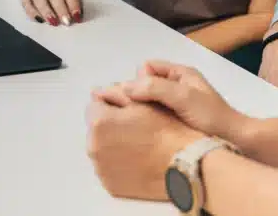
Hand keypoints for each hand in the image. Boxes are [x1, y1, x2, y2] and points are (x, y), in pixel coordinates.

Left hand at [86, 87, 202, 201]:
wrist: (183, 163)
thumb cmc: (167, 130)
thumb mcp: (143, 101)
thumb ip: (116, 92)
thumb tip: (97, 92)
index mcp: (99, 122)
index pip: (94, 105)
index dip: (113, 104)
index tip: (129, 110)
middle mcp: (94, 147)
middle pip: (96, 129)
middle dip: (111, 125)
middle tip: (137, 127)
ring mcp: (101, 168)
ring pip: (102, 149)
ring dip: (113, 144)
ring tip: (140, 144)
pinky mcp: (109, 184)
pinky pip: (109, 168)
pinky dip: (119, 163)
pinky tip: (138, 160)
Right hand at [122, 61, 247, 140]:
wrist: (235, 141)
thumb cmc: (213, 117)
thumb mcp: (184, 97)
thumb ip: (156, 88)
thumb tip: (125, 87)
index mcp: (180, 73)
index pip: (147, 67)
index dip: (137, 80)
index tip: (134, 98)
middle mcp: (177, 85)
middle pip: (145, 83)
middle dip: (135, 95)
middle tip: (131, 113)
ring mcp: (176, 103)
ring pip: (147, 101)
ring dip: (140, 109)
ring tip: (135, 124)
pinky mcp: (175, 120)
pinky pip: (153, 115)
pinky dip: (147, 120)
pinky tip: (144, 131)